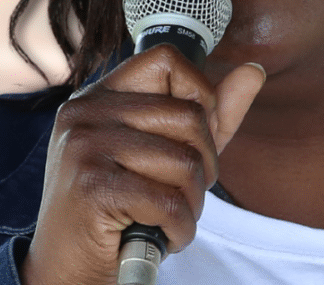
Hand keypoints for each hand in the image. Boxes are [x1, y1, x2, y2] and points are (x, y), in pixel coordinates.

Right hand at [20, 45, 264, 284]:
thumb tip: (254, 71)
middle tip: (185, 190)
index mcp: (101, 94)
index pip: (166, 59)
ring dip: (194, 202)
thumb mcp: (172, 151)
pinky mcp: (92, 188)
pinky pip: (170, 200)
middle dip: (205, 162)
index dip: (198, 92)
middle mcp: (86, 111)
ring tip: (172, 216)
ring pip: (185, 161)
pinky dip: (181, 227)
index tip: (196, 133)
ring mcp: (85, 147)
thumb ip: (212, 111)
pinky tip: (164, 235)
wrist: (69, 270)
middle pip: (189, 115)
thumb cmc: (126, 206)